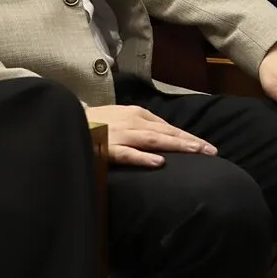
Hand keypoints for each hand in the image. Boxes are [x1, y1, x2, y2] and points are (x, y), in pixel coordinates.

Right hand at [83, 104, 215, 168]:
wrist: (65, 122)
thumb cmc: (94, 123)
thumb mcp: (120, 119)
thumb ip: (141, 126)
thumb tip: (164, 140)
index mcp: (135, 114)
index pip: (167, 127)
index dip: (187, 136)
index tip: (206, 147)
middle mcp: (131, 121)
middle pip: (166, 132)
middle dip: (190, 141)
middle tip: (211, 151)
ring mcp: (119, 135)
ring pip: (153, 140)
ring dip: (176, 145)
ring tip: (196, 152)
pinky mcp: (107, 148)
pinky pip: (128, 154)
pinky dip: (144, 158)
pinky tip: (160, 163)